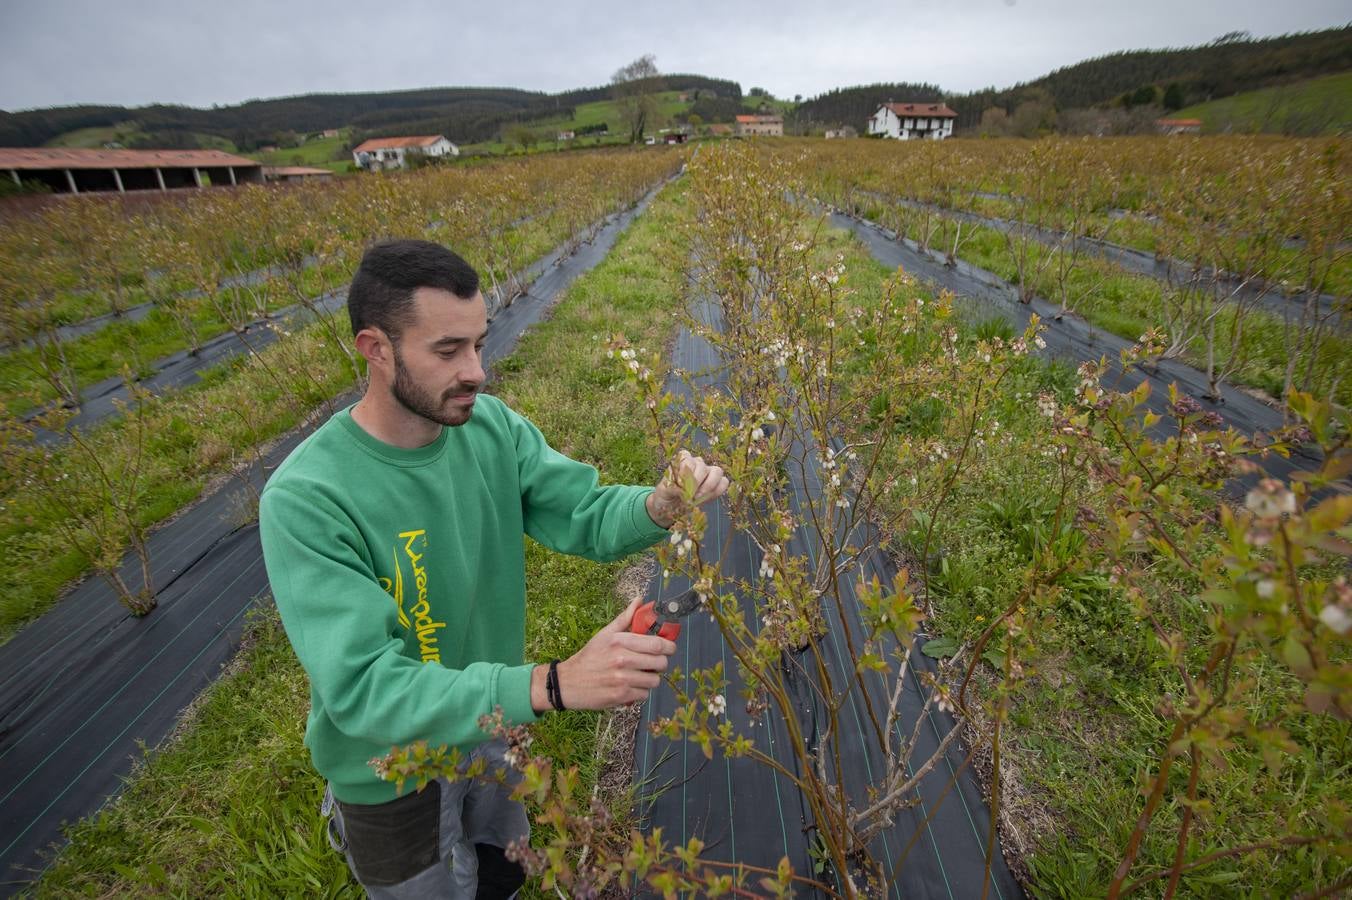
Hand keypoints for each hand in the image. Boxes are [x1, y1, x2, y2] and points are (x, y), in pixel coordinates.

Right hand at [536, 598, 676, 710]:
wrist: (568, 682)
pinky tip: (630, 686)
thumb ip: (625, 618)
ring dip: (650, 678)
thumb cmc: (589, 657)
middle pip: (661, 662)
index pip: (656, 644)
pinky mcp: (621, 696)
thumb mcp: (605, 634)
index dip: (669, 646)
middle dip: (661, 663)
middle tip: (653, 663)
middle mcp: (622, 659)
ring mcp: (622, 679)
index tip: (669, 648)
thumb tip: (640, 600)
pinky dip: (640, 691)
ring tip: (639, 675)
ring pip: (655, 680)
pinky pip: (645, 694)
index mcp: (619, 641)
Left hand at [646, 449, 728, 528]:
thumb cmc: (666, 496)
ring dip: (708, 486)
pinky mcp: (716, 483)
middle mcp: (696, 463)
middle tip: (688, 496)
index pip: (687, 459)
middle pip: (702, 466)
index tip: (680, 487)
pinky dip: (716, 492)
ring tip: (698, 497)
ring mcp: (708, 472)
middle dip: (696, 483)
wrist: (670, 508)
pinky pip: (724, 482)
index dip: (685, 473)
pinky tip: (705, 499)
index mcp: (682, 460)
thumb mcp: (663, 492)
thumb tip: (682, 487)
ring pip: (717, 471)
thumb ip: (671, 487)